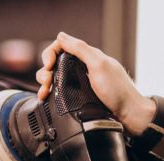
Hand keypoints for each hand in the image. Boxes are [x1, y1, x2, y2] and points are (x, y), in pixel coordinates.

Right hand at [36, 32, 155, 135]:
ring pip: (52, 78)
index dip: (50, 54)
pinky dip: (47, 93)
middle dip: (44, 72)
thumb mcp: (99, 65)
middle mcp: (80, 68)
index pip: (60, 47)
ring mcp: (77, 82)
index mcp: (86, 57)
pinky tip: (44, 97)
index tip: (49, 65)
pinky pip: (56, 91)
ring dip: (44, 83)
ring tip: (44, 92)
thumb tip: (61, 36)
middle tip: (47, 82)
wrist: (127, 114)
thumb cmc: (117, 90)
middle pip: (53, 64)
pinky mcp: (75, 96)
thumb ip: (80, 49)